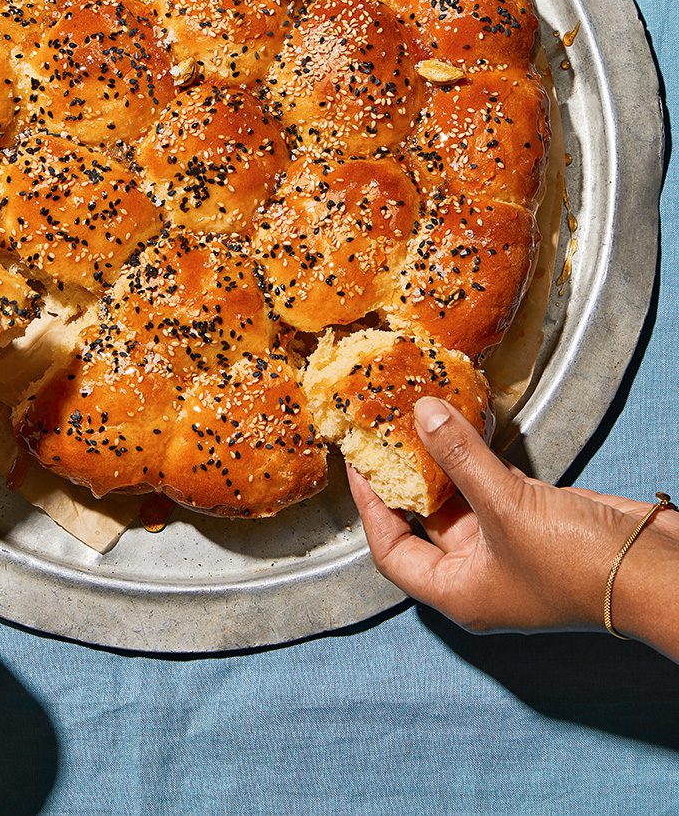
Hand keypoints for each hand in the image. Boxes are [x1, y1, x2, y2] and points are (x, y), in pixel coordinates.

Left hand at [348, 397, 678, 658]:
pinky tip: (465, 420)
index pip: (392, 553)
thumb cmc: (577, 563)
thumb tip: (421, 413)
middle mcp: (477, 573)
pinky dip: (478, 456)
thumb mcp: (507, 507)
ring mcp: (507, 547)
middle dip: (404, 476)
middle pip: (422, 523)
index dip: (370, 510)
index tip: (356, 464)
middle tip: (382, 430)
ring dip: (442, 460)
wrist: (655, 572)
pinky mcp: (535, 520)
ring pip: (459, 499)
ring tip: (417, 415)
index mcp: (458, 591)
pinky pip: (492, 486)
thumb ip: (460, 458)